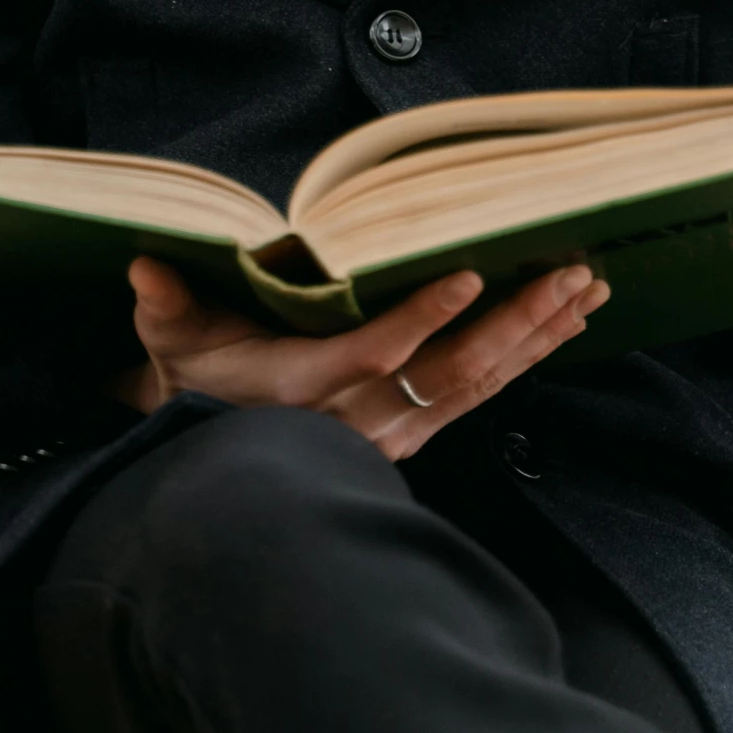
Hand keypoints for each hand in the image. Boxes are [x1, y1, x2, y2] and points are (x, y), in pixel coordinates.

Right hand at [114, 258, 609, 459]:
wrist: (215, 467)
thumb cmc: (196, 386)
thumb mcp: (173, 345)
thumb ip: (165, 306)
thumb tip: (145, 265)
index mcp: (304, 388)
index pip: (374, 353)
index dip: (422, 318)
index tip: (468, 276)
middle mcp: (361, 418)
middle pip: (451, 371)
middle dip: (515, 322)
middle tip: (569, 274)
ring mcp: (395, 431)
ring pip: (478, 386)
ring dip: (536, 338)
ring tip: (587, 290)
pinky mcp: (415, 431)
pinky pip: (480, 395)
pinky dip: (526, 359)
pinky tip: (565, 326)